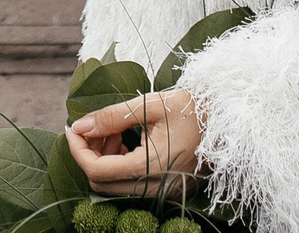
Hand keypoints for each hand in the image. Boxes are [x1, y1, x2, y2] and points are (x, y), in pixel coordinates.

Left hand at [66, 88, 202, 197]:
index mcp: (150, 167)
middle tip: (94, 127)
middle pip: (101, 183)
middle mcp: (155, 187)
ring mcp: (162, 193)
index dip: (77, 149)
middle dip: (90, 154)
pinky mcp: (167, 190)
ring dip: (104, 159)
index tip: (72, 127)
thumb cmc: (189, 108)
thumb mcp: (147, 105)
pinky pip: (131, 186)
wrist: (226, 120)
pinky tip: (126, 142)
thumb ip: (110, 117)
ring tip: (113, 131)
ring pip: (114, 186)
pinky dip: (119, 165)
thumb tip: (80, 125)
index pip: (96, 170)